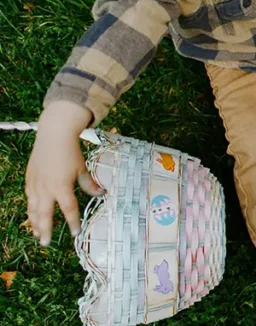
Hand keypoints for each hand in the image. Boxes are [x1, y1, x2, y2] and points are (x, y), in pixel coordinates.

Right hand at [25, 101, 104, 245]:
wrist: (53, 135)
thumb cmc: (70, 152)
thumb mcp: (82, 169)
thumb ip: (89, 184)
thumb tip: (101, 194)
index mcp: (61, 186)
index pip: (68, 209)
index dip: (72, 222)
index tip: (75, 233)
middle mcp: (46, 188)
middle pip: (44, 215)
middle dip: (45, 230)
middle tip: (45, 244)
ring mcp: (35, 184)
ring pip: (33, 209)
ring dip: (34, 223)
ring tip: (37, 234)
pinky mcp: (29, 180)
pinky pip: (29, 199)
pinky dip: (30, 209)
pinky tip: (32, 216)